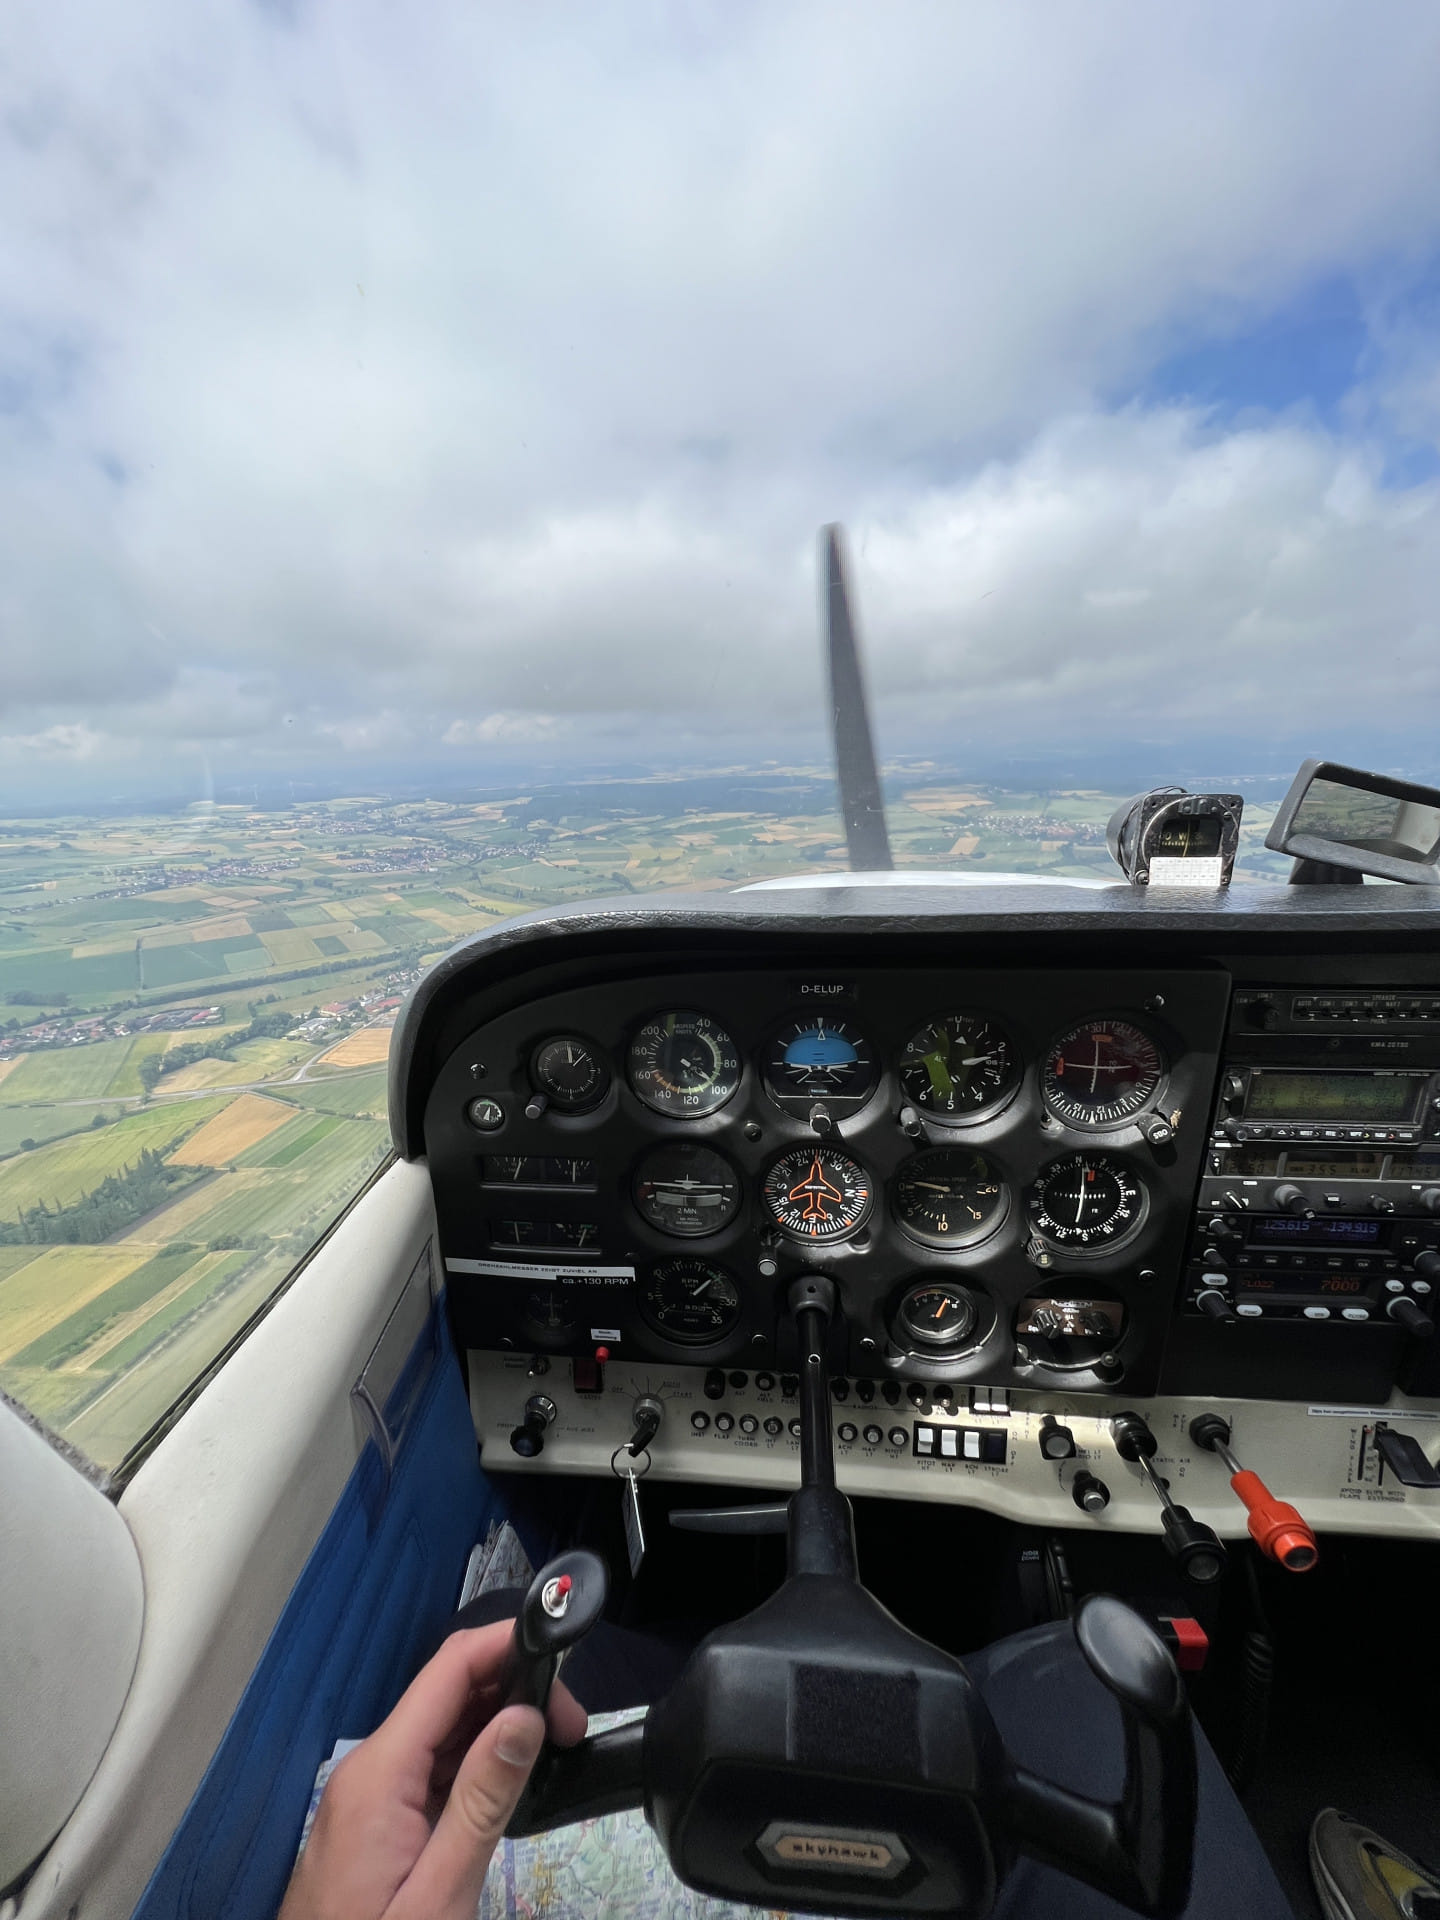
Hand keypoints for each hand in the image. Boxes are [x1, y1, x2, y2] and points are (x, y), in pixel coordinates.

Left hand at [279, 1620, 586, 1919]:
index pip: (449, 1669)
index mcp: (380, 1771)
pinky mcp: (375, 1821)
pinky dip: (474, 1761)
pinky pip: (430, 1767)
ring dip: (499, 1725)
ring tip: (552, 1751)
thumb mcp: (439, 1894)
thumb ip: (483, 1803)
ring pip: (441, 1728)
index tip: (567, 1680)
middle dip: (514, 1691)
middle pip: (447, 1692)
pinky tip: (508, 1781)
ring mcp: (368, 1794)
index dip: (510, 1650)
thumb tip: (524, 1716)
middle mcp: (369, 1767)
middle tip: (571, 1732)